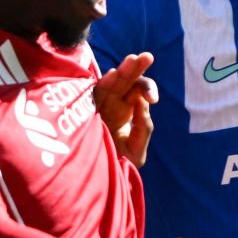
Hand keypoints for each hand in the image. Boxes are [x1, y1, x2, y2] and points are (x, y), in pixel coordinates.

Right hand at [93, 51, 157, 166]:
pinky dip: (104, 84)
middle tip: (147, 56)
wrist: (97, 181)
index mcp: (127, 110)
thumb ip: (144, 127)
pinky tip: (113, 74)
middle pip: (126, 81)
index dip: (147, 89)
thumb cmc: (117, 165)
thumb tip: (140, 101)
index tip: (152, 99)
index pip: (139, 90)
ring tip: (133, 59)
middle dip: (136, 68)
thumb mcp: (137, 151)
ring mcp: (99, 106)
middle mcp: (113, 104)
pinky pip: (94, 95)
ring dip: (122, 71)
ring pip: (111, 83)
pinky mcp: (85, 112)